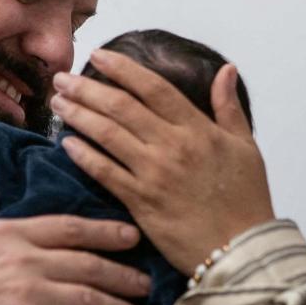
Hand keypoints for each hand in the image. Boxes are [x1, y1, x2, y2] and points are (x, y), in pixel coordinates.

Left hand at [50, 49, 275, 273]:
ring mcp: (154, 174)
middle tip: (62, 79)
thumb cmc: (247, 199)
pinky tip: (66, 143)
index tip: (97, 55)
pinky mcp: (141, 202)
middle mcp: (172, 146)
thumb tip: (226, 69)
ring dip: (78, 115)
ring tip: (58, 103)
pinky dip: (84, 155)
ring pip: (107, 135)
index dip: (122, 68)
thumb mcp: (246, 147)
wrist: (241, 250)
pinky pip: (105, 173)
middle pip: (121, 107)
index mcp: (198, 129)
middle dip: (87, 89)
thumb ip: (229, 106)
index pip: (153, 87)